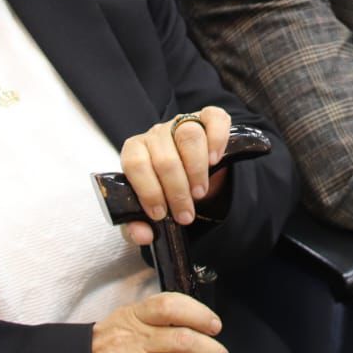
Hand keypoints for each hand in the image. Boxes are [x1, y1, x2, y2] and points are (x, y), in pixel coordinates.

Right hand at [91, 292, 233, 352]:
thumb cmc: (103, 347)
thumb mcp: (124, 321)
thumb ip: (156, 321)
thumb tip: (197, 326)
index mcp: (133, 317)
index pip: (170, 306)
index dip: (198, 314)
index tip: (215, 326)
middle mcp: (132, 340)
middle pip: (183, 341)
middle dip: (212, 352)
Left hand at [118, 105, 230, 244]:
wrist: (186, 175)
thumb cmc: (163, 191)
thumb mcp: (146, 211)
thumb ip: (136, 225)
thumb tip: (143, 234)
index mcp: (135, 151)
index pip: (135, 163)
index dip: (148, 191)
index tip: (161, 214)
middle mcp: (156, 134)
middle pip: (165, 157)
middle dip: (177, 192)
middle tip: (185, 215)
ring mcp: (181, 123)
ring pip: (189, 135)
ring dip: (196, 170)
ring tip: (199, 193)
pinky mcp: (206, 117)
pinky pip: (213, 118)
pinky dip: (217, 139)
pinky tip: (216, 159)